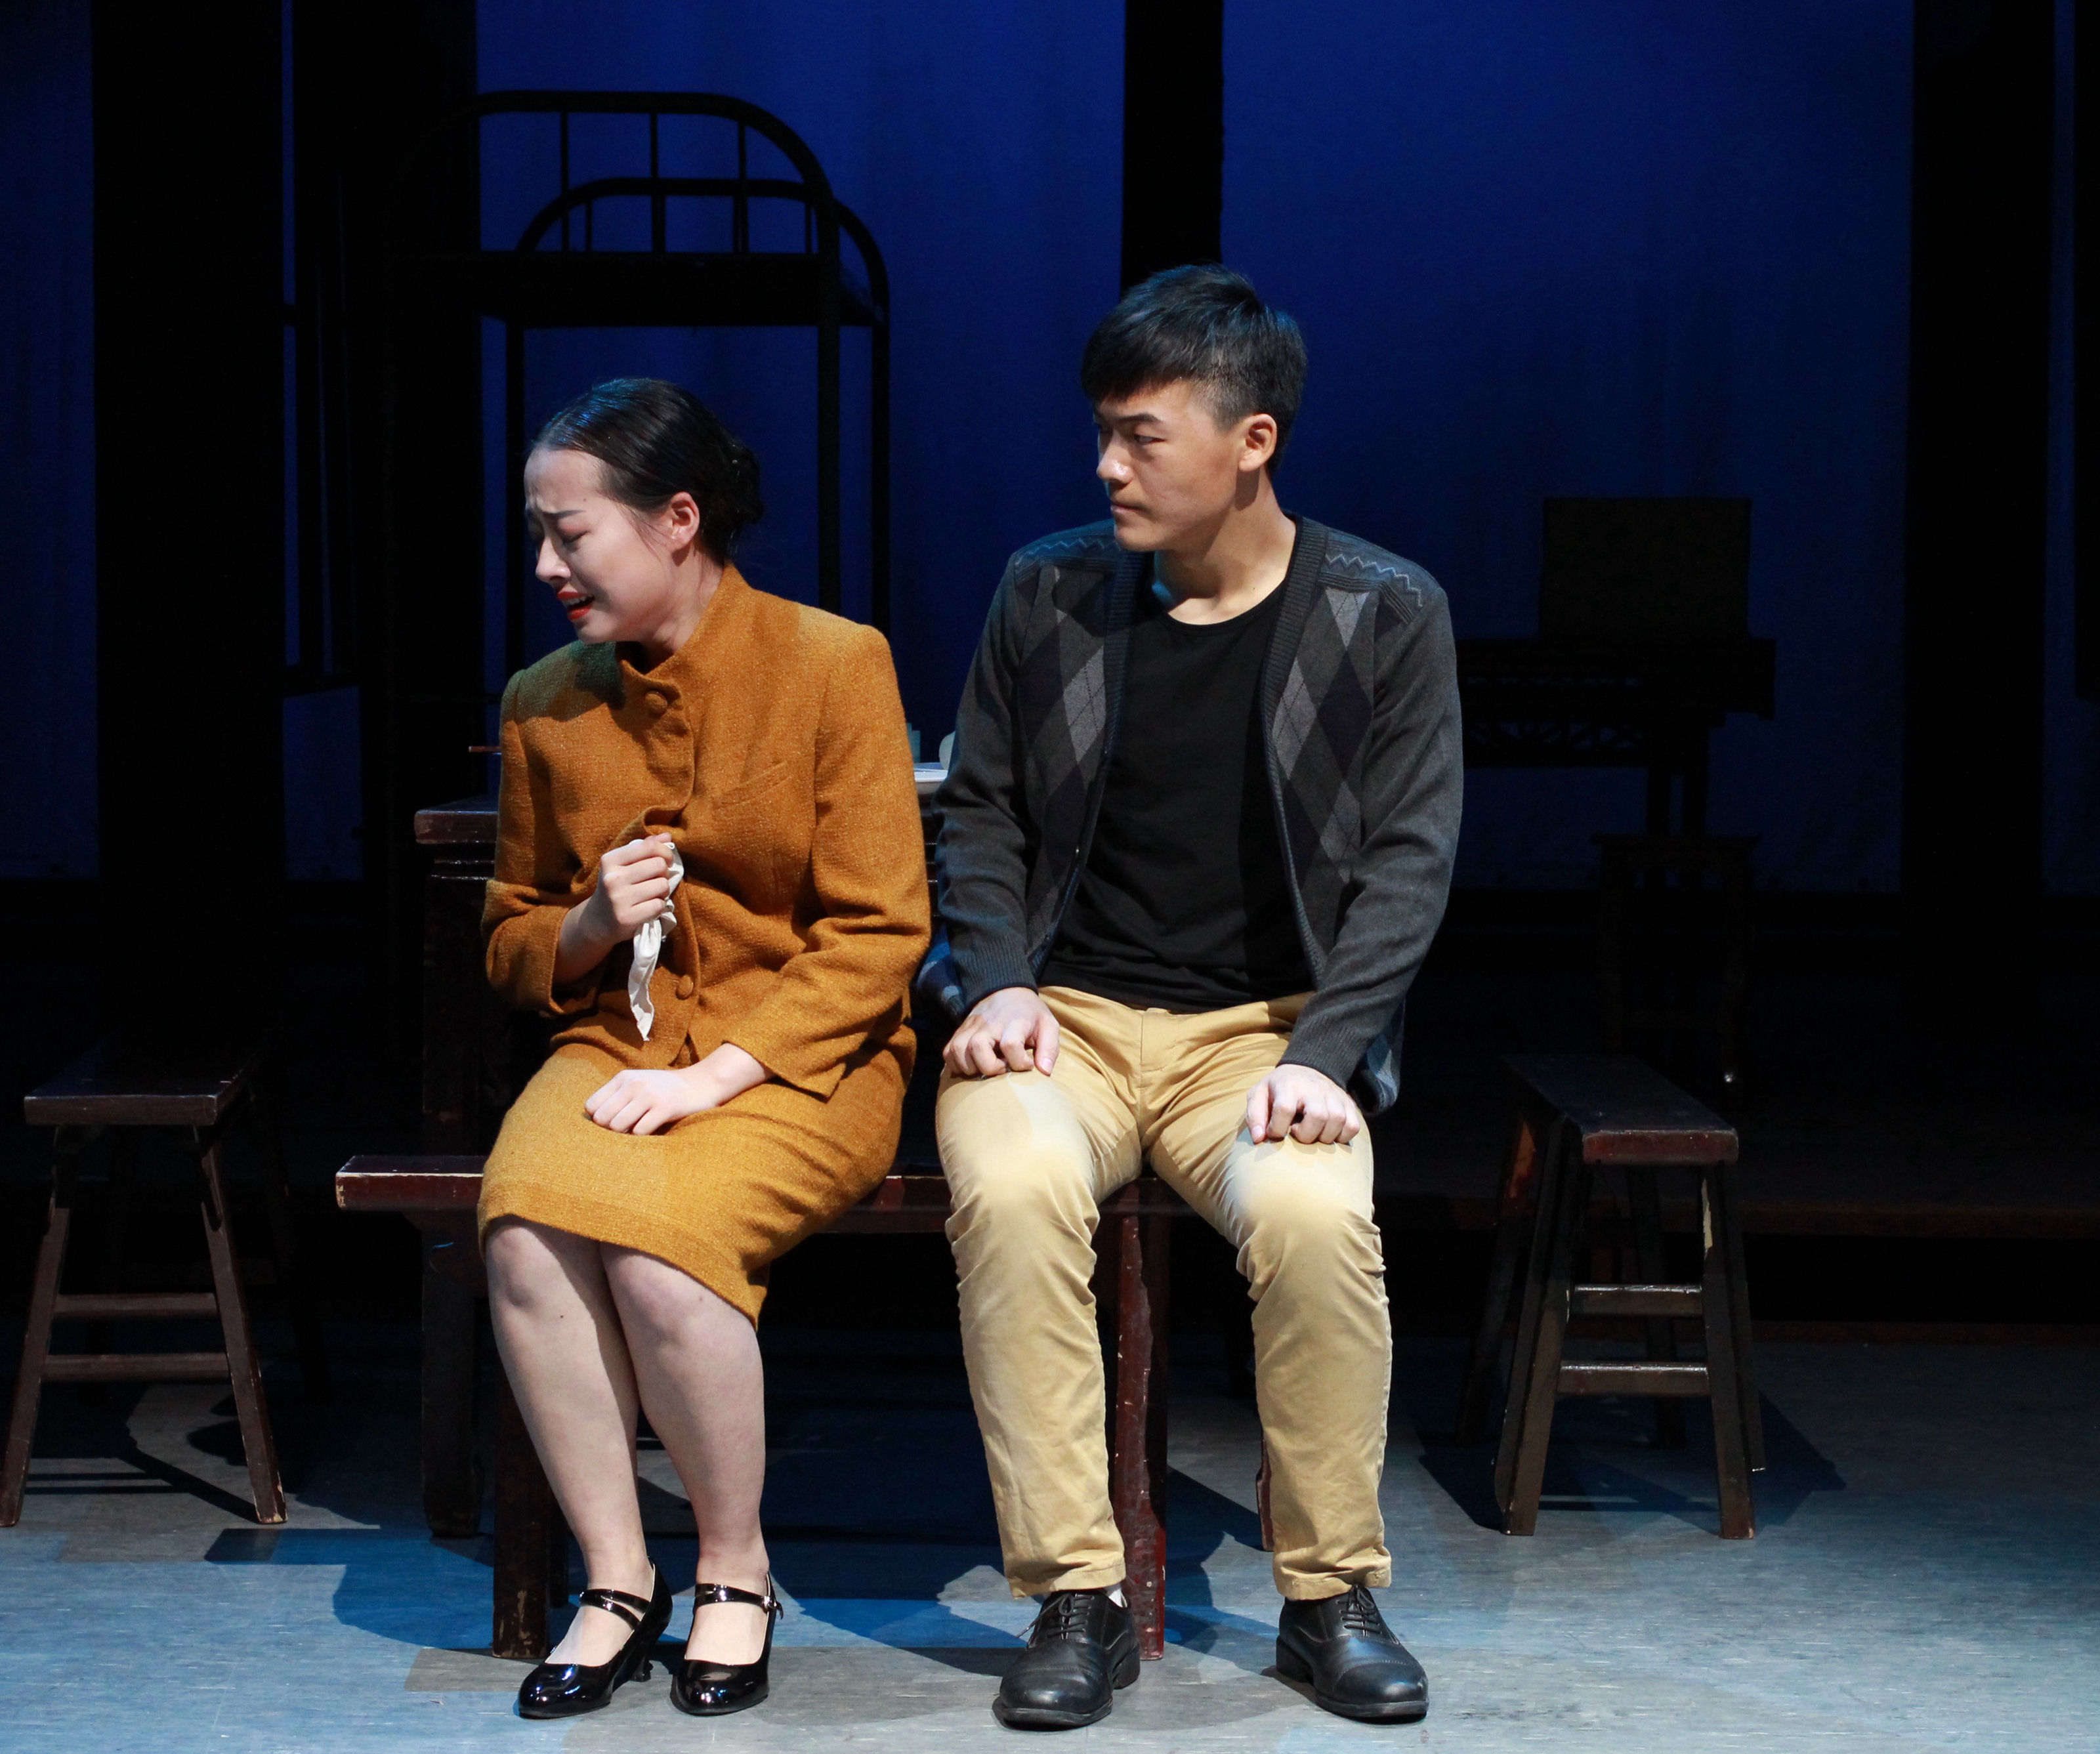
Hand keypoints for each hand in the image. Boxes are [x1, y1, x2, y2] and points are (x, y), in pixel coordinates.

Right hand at [556, 834, 674, 980]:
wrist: (596, 921)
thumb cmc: (616, 888)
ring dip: (663, 892)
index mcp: (610, 860)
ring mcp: (618, 899)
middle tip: (656, 881)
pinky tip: (648, 908)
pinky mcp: (626, 918)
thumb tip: (667, 836)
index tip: (666, 860)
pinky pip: (659, 905)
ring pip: (662, 886)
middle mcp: (612, 878)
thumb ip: (644, 849)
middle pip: (659, 865)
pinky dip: (659, 907)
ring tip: (651, 895)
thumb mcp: (622, 865)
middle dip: (664, 873)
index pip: (649, 846)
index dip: (665, 852)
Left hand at [584, 1043, 767, 1135]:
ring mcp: (649, 1095)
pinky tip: (653, 1131)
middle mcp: (634, 1084)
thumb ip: (618, 1096)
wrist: (702, 1084)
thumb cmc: (666, 1089)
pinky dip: (643, 1137)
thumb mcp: (639, 1083)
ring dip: (627, 1134)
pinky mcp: (665, 1108)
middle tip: (628, 1129)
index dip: (600, 1119)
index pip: (592, 1106)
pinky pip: (640, 1132)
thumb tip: (594, 1121)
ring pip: (618, 1126)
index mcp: (624, 1077)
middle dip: (611, 1129)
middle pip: (602, 1119)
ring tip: (639, 1129)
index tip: (614, 1122)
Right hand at [942, 986, 1059, 1077]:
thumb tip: (1044, 1071)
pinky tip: (972, 1066)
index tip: (1027, 1064)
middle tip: (1002, 1068)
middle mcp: (989, 1023)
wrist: (1007, 991)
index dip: (1019, 1062)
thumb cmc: (1030, 1014)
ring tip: (986, 1068)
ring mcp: (971, 1026)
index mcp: (1014, 1021)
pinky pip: (948, 1051)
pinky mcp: (960, 1031)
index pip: (1010, 1044)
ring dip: (970, 1067)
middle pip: (978, 1047)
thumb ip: (1050, 1048)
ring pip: (958, 1050)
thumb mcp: (1048, 1025)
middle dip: (990, 1067)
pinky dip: (956, 1064)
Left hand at [1245, 1064, 1362, 1146]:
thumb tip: (1259, 1138)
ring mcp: (1334, 1095)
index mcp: (1289, 1085)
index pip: (1285, 1108)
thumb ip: (1254, 1116)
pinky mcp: (1348, 1103)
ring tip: (1313, 1133)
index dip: (1277, 1128)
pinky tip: (1328, 1134)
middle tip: (1298, 1132)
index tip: (1275, 1133)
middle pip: (1317, 1116)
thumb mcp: (1259, 1095)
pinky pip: (1353, 1126)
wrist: (1304, 1069)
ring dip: (1324, 1137)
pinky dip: (1342, 1136)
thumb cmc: (1278, 1089)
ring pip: (1338, 1121)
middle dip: (1306, 1135)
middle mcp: (1314, 1088)